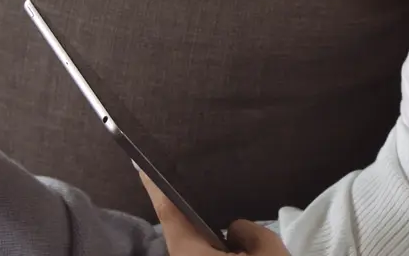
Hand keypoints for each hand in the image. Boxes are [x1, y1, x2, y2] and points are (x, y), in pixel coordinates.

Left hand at [139, 171, 289, 255]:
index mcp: (191, 253)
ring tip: (231, 225)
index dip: (154, 184)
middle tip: (207, 195)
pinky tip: (235, 248)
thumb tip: (233, 231)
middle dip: (193, 214)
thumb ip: (250, 232)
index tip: (139, 161)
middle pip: (182, 233)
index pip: (167, 211)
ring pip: (196, 252)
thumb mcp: (269, 254)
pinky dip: (216, 252)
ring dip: (209, 240)